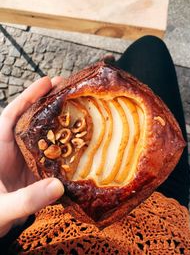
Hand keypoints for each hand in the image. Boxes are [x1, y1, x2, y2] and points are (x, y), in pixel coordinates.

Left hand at [0, 77, 64, 236]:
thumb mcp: (2, 208)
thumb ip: (26, 200)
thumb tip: (58, 186)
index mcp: (0, 148)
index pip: (12, 115)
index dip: (29, 96)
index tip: (47, 81)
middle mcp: (16, 149)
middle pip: (33, 119)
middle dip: (50, 102)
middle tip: (69, 88)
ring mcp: (29, 159)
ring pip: (46, 135)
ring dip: (61, 121)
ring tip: (80, 108)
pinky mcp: (40, 171)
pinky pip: (54, 154)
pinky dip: (66, 146)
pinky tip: (81, 141)